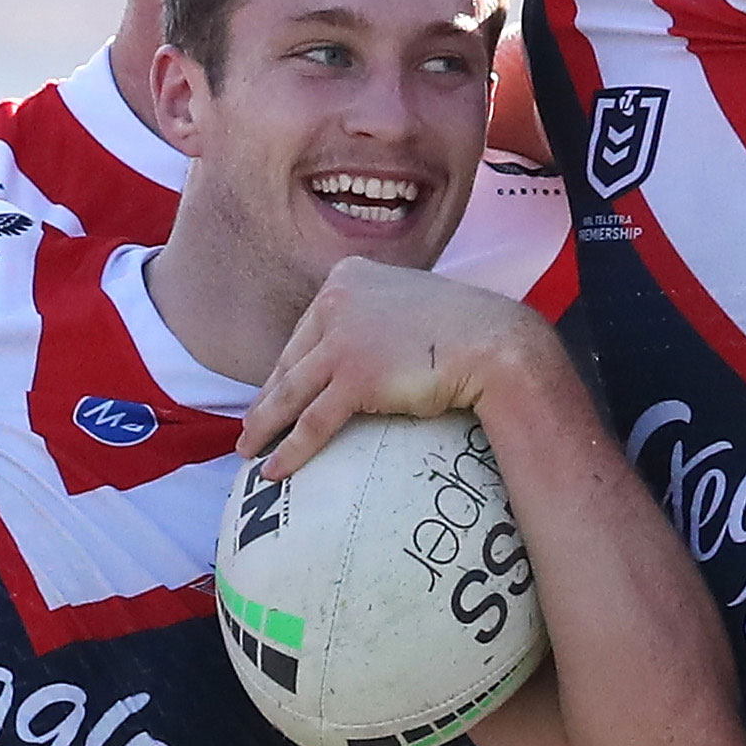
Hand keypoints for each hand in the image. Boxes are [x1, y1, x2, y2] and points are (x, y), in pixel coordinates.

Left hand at [238, 257, 551, 478]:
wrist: (495, 342)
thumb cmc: (464, 328)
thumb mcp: (409, 304)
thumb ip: (378, 317)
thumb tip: (366, 350)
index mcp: (349, 277)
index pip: (307, 331)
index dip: (287, 369)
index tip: (274, 393)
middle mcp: (337, 302)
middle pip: (292, 360)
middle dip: (268, 399)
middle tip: (252, 428)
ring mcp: (344, 339)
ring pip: (291, 392)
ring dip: (264, 426)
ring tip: (249, 452)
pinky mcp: (355, 376)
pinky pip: (312, 420)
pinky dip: (290, 448)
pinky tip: (275, 468)